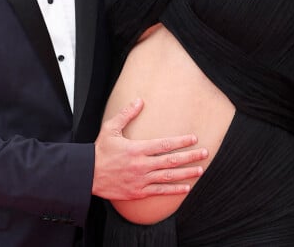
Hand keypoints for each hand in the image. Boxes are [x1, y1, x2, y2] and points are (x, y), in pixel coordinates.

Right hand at [93, 98, 207, 200]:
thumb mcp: (110, 128)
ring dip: (186, 174)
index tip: (194, 138)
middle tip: (205, 153)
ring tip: (200, 170)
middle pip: (171, 161)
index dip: (180, 141)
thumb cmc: (100, 150)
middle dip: (190, 156)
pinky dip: (173, 190)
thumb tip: (139, 100)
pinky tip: (185, 188)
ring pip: (168, 177)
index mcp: (137, 149)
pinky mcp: (138, 192)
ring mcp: (141, 180)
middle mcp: (142, 165)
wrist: (88, 175)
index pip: (164, 144)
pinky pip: (159, 191)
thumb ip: (126, 114)